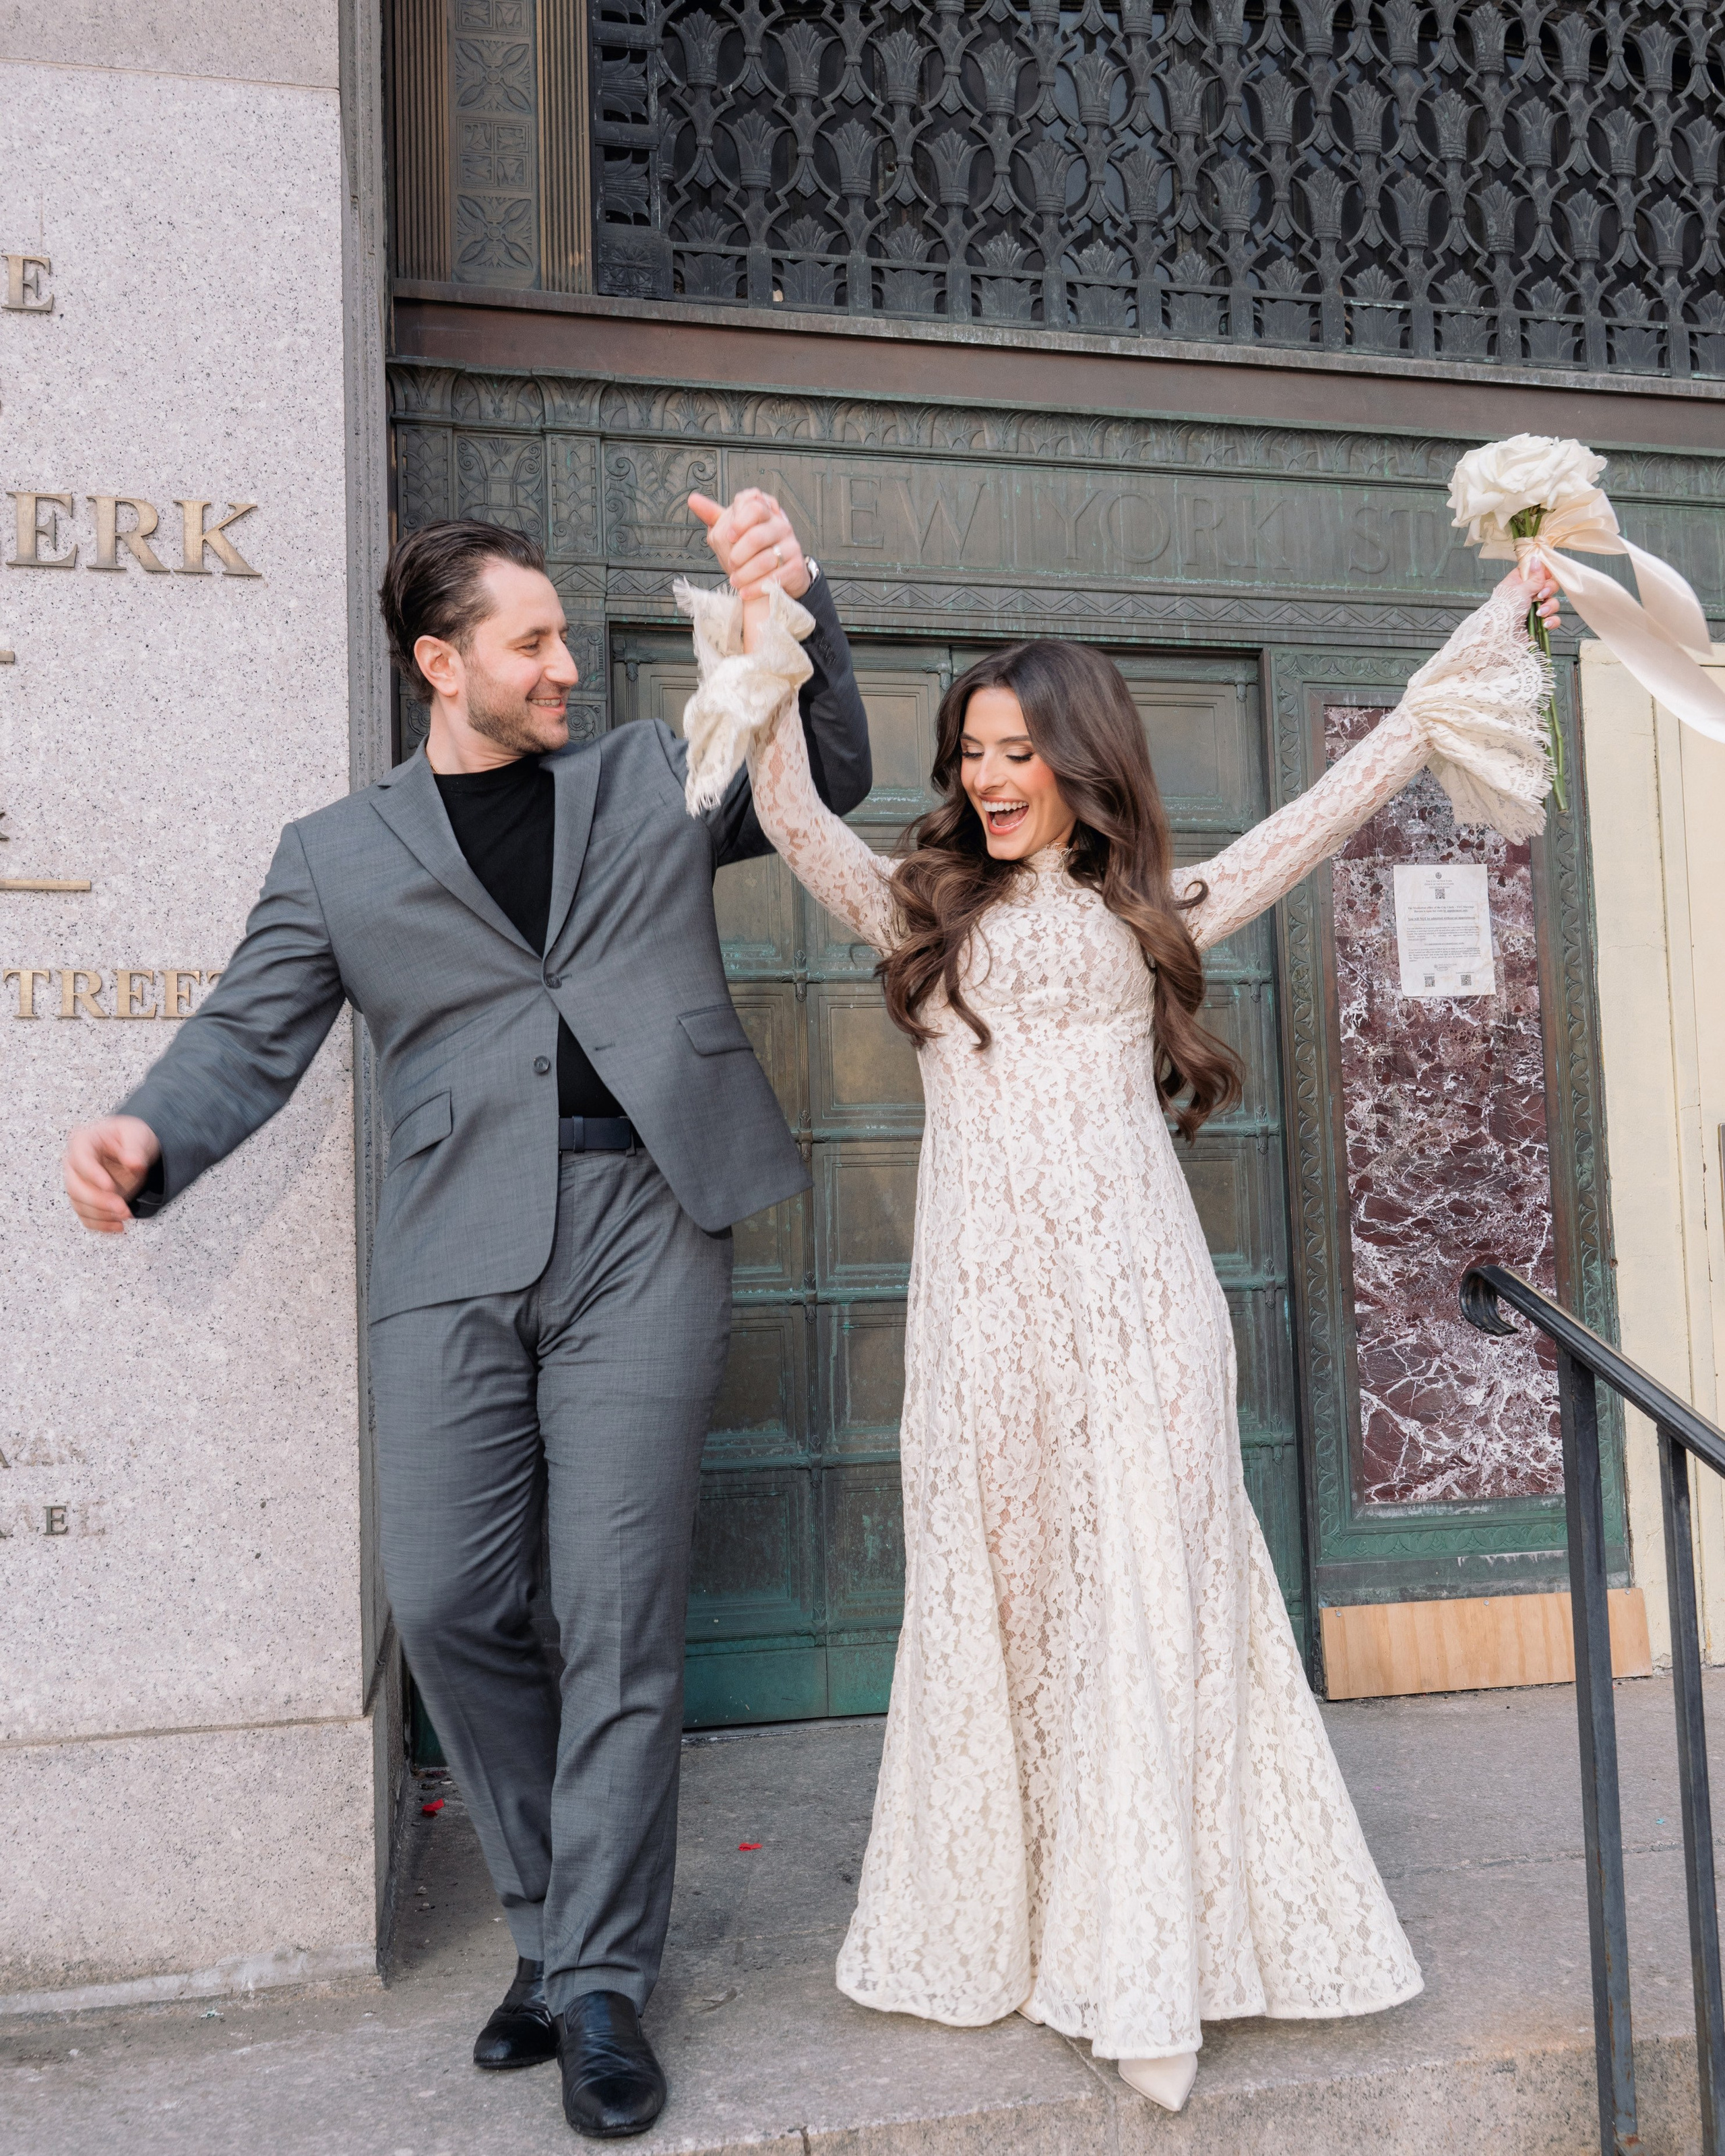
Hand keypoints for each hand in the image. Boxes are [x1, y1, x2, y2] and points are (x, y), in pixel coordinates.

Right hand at [63, 1115, 160, 1234]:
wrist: (133, 1147)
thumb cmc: (131, 1137)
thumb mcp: (137, 1135)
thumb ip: (135, 1148)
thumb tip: (134, 1163)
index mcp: (83, 1141)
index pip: (80, 1160)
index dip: (92, 1175)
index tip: (110, 1187)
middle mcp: (74, 1163)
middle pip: (75, 1187)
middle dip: (98, 1201)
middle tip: (123, 1208)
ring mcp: (78, 1183)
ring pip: (79, 1205)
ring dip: (102, 1215)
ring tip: (125, 1215)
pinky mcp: (86, 1199)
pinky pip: (86, 1216)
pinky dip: (101, 1225)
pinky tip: (118, 1227)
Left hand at [688, 489, 811, 602]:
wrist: (781, 574)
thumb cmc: (754, 550)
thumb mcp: (735, 530)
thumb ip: (715, 515)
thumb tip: (693, 500)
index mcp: (765, 512)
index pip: (754, 504)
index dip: (739, 520)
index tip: (729, 535)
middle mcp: (780, 526)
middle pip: (757, 535)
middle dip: (739, 553)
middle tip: (731, 563)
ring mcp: (790, 546)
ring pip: (765, 559)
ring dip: (745, 574)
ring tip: (735, 581)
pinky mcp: (795, 567)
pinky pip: (774, 578)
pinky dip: (756, 587)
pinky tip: (745, 591)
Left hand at [1504, 563, 1561, 631]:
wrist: (1500, 637)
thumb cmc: (1505, 611)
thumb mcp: (1520, 590)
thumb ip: (1534, 577)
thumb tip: (1536, 559)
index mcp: (1518, 583)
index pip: (1535, 571)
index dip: (1544, 572)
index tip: (1546, 575)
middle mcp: (1525, 595)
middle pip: (1547, 586)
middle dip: (1549, 590)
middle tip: (1541, 595)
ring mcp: (1532, 609)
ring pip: (1552, 602)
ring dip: (1549, 607)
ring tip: (1539, 613)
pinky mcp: (1537, 623)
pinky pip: (1552, 619)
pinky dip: (1551, 621)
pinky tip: (1544, 623)